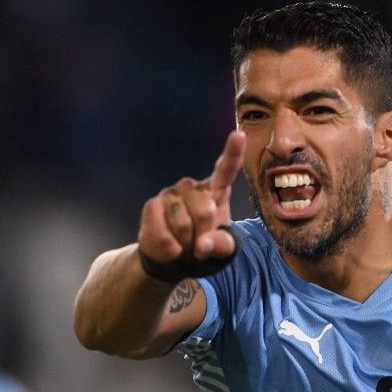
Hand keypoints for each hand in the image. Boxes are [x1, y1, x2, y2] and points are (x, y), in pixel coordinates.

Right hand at [138, 130, 244, 268]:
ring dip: (186, 244)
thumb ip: (220, 245)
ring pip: (183, 223)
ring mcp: (171, 193)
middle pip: (205, 211)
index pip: (226, 170)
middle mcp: (193, 186)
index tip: (239, 135)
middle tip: (199, 245)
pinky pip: (163, 231)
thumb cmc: (203, 245)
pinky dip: (170, 248)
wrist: (173, 256)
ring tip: (185, 245)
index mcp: (216, 191)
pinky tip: (171, 247)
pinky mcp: (152, 205)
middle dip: (203, 235)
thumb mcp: (221, 248)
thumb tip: (203, 245)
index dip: (233, 153)